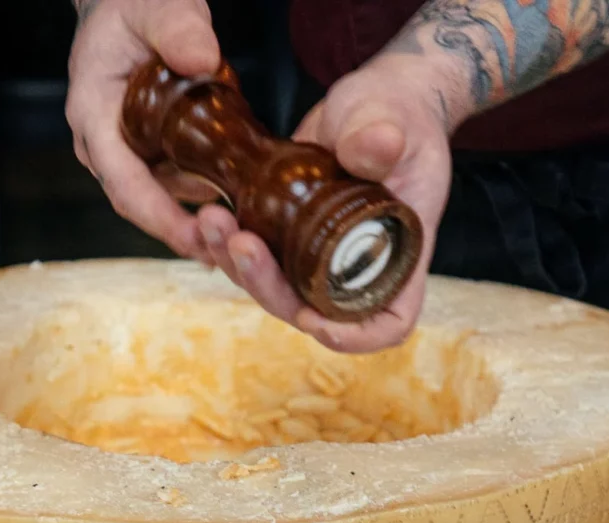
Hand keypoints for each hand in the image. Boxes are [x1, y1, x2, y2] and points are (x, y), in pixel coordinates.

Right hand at [65, 0, 221, 259]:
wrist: (127, 6)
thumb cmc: (133, 3)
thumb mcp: (157, 4)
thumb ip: (177, 27)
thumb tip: (202, 59)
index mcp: (94, 116)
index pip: (124, 184)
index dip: (160, 219)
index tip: (196, 241)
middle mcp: (105, 145)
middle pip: (143, 204)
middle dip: (186, 232)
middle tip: (233, 249)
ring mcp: (127, 153)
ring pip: (165, 199)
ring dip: (201, 216)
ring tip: (246, 228)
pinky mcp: (149, 155)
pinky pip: (178, 184)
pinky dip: (207, 195)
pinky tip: (241, 204)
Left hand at [196, 56, 451, 352]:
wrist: (372, 102)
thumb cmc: (397, 113)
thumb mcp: (395, 118)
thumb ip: (382, 135)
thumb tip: (371, 147)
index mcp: (399, 255)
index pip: (389, 322)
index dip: (354, 335)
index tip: (314, 318)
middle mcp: (357, 268)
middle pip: (314, 310)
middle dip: (271, 289)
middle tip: (242, 245)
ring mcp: (320, 258)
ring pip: (277, 289)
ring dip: (240, 268)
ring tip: (214, 219)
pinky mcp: (289, 239)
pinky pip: (258, 259)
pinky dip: (228, 246)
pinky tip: (209, 216)